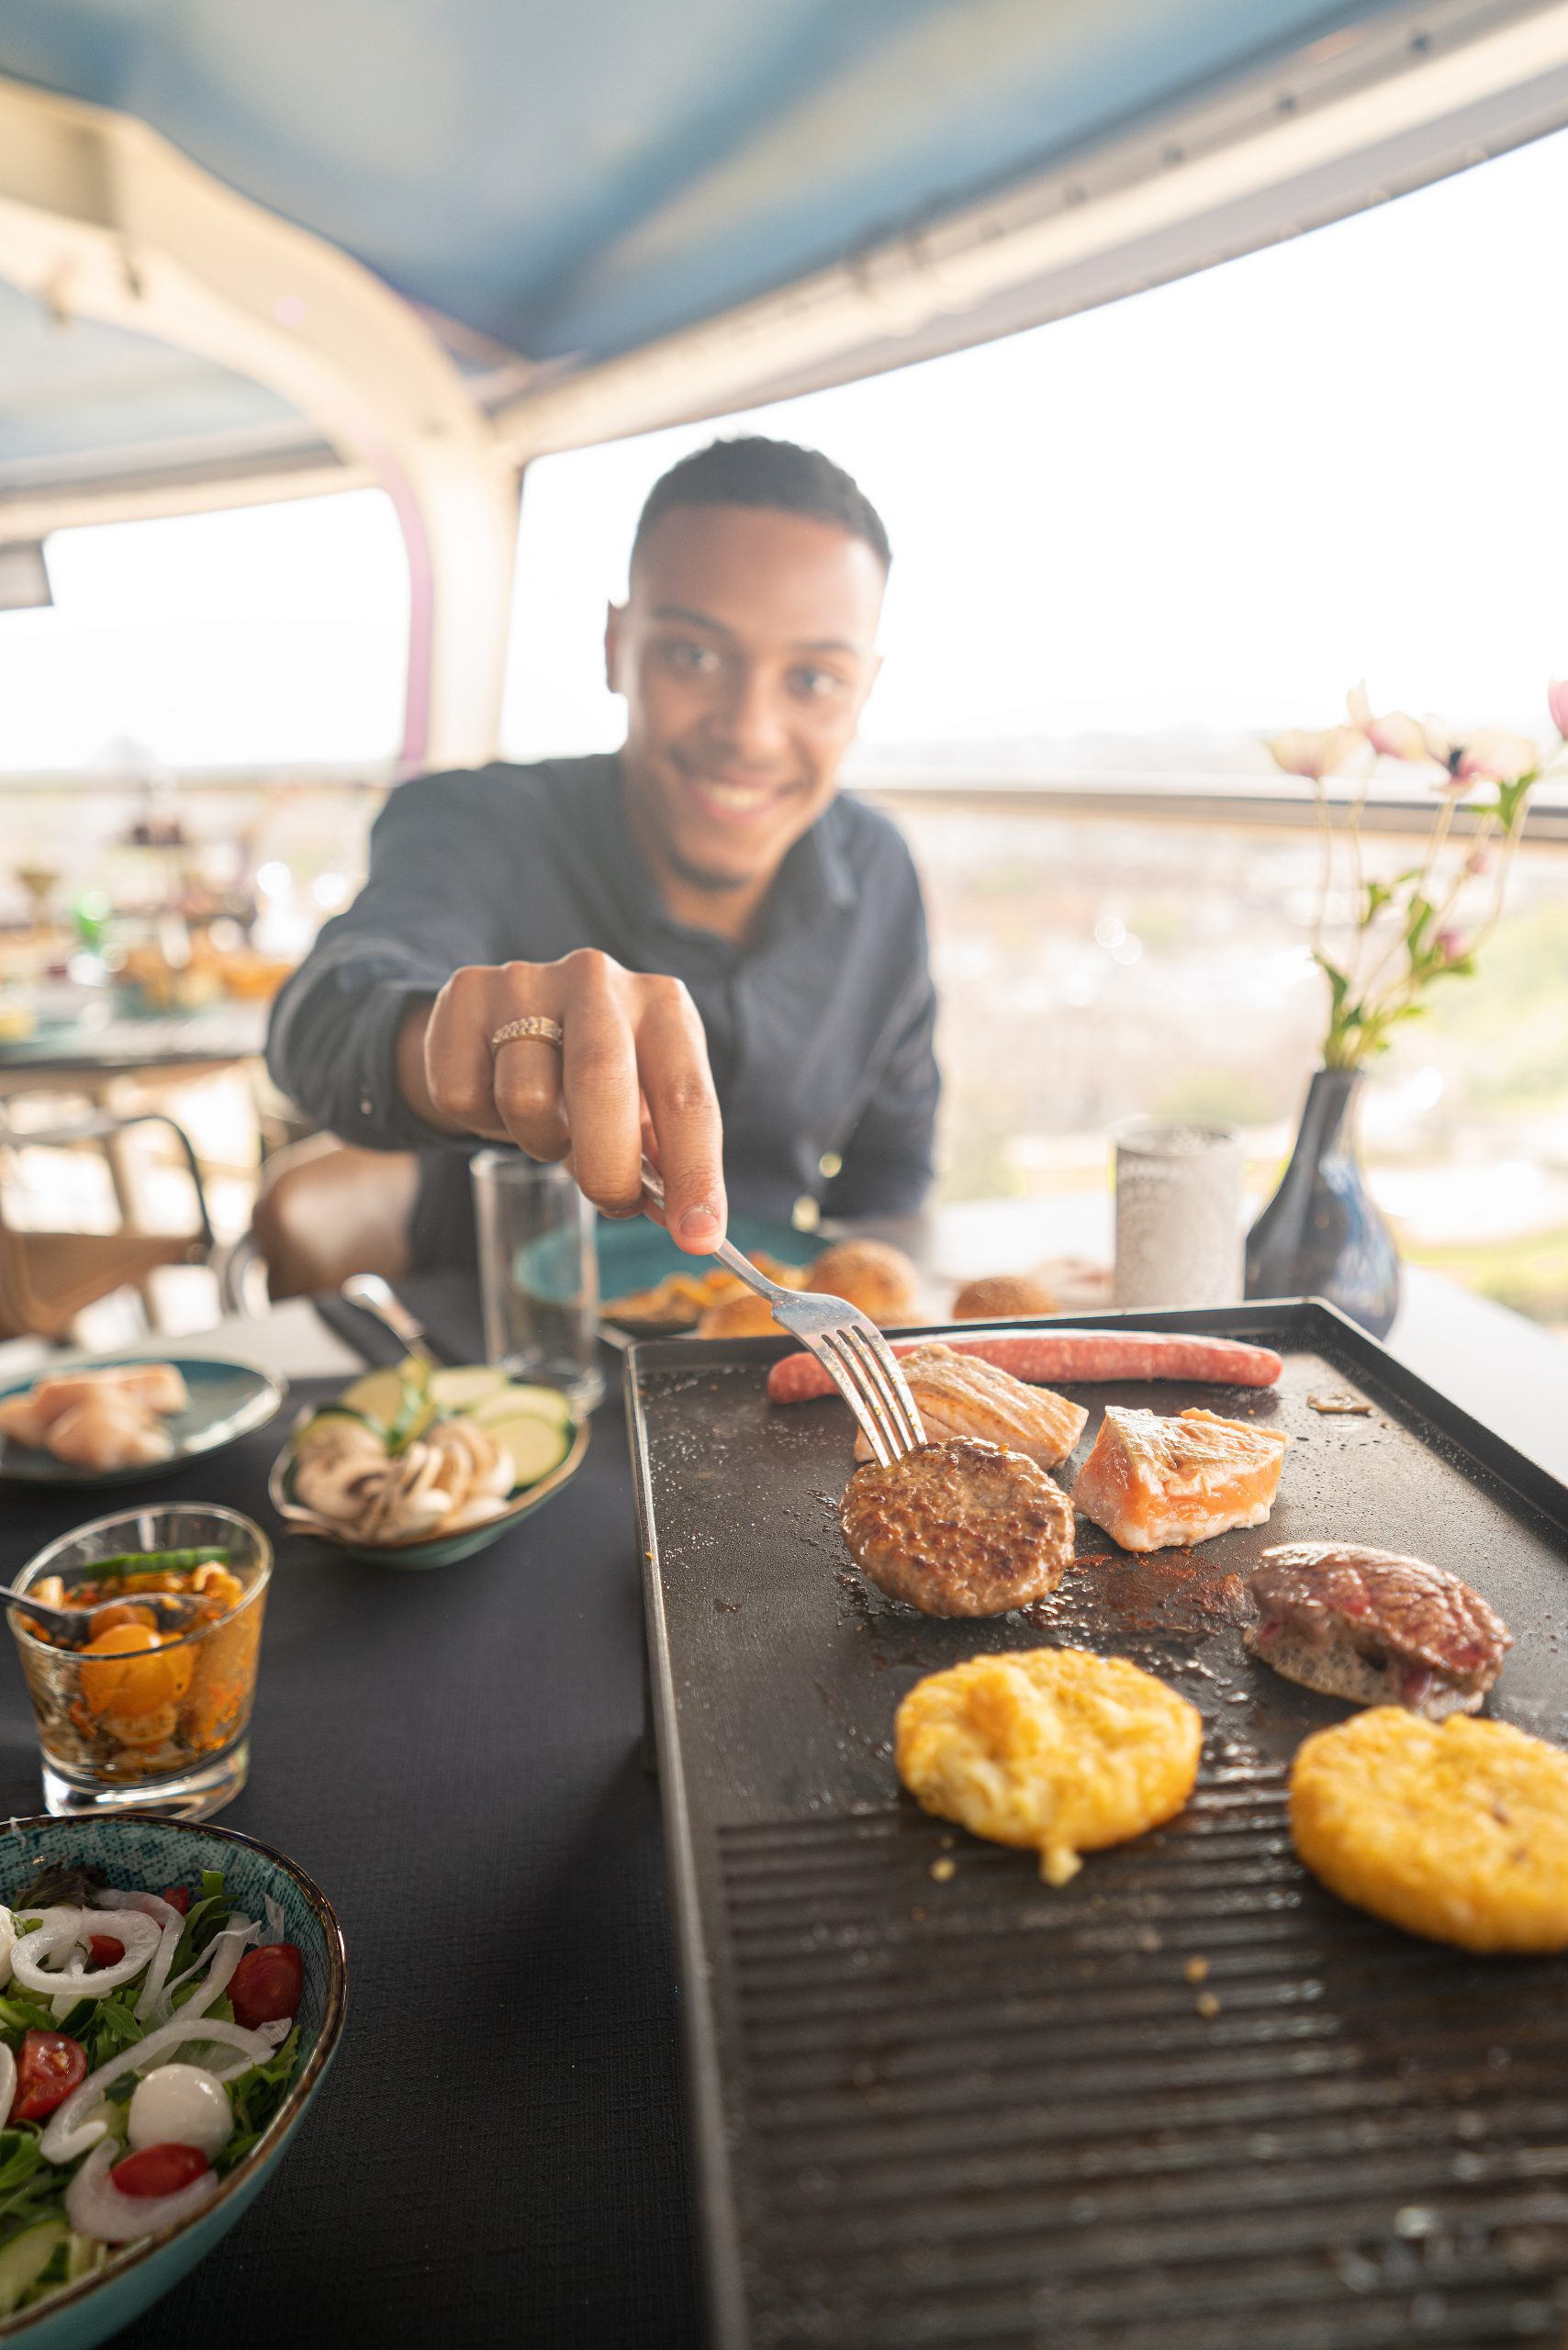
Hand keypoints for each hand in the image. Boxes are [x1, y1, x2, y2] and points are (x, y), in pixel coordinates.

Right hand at [396, 951, 725, 1251]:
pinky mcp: (465, 995)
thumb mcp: (643, 1105)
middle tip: (613, 1202)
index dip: (695, 1171)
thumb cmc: (596, 1079)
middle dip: (608, 1167)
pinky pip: (464, 1094)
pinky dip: (481, 1122)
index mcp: (661, 1006)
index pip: (687, 1095)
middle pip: (600, 1081)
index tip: (696, 1235)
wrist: (510, 1018)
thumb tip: (688, 1224)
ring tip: (549, 1127)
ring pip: (525, 1098)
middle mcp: (597, 980)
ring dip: (540, 1140)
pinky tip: (498, 1100)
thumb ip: (664, 1158)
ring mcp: (526, 980)